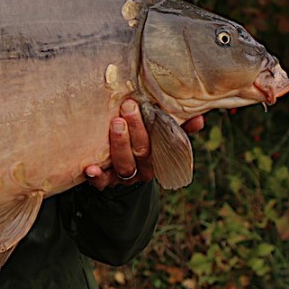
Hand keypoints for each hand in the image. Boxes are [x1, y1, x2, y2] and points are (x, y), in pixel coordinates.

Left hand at [84, 100, 204, 189]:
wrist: (121, 168)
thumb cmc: (143, 143)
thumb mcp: (161, 135)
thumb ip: (180, 127)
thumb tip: (199, 117)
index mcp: (158, 157)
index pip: (160, 144)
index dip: (157, 128)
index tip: (148, 106)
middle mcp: (143, 168)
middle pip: (142, 151)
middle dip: (136, 130)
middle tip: (128, 108)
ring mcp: (124, 176)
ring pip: (124, 164)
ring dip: (120, 145)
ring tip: (115, 125)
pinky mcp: (106, 182)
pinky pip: (102, 182)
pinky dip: (97, 177)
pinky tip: (90, 169)